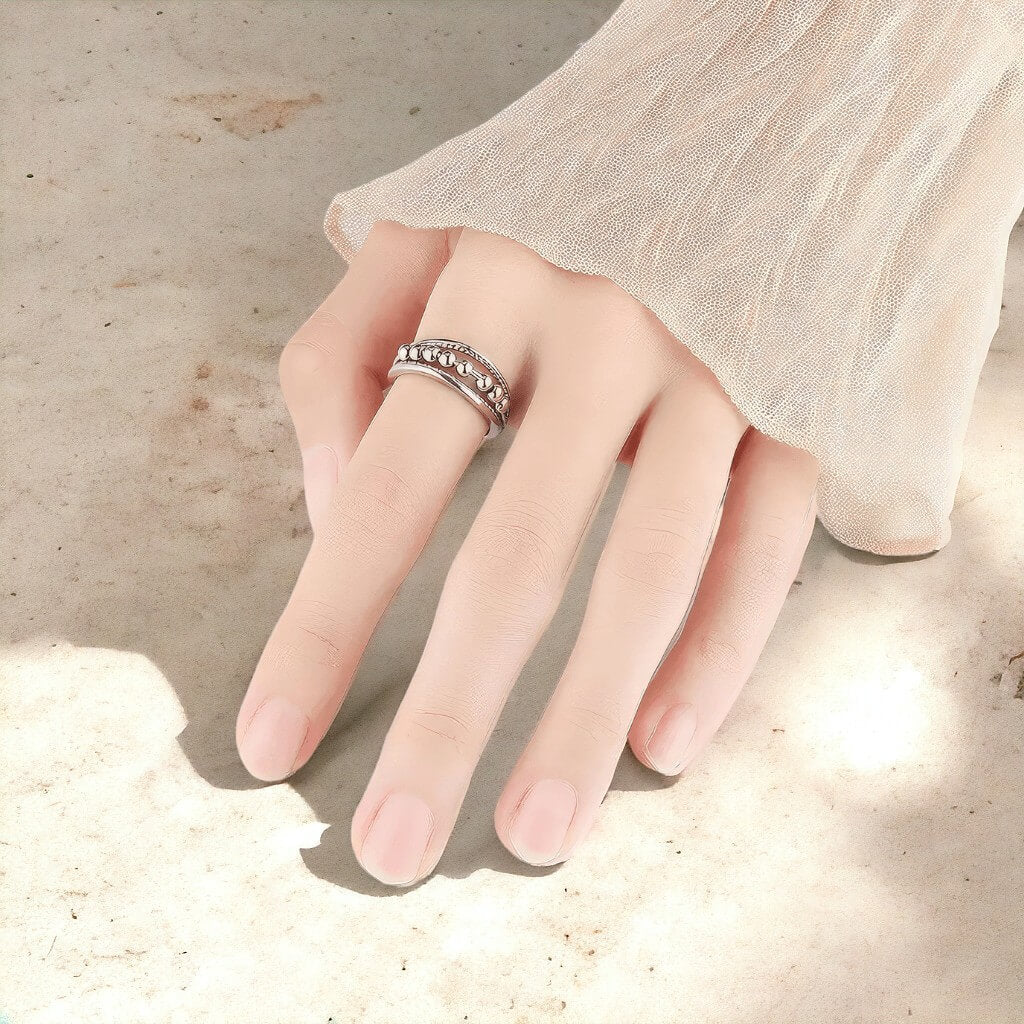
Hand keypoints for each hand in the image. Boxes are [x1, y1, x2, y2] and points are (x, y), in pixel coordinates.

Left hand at [235, 222, 818, 885]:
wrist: (741, 108)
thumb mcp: (416, 232)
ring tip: (536, 831)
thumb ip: (336, 357)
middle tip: (393, 847)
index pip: (381, 488)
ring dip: (585, 712)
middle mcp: (601, 329)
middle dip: (446, 714)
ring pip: (649, 566)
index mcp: (485, 283)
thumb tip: (323, 510)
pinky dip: (720, 648)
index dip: (322, 626)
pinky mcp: (798, 397)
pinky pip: (764, 541)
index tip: (271, 744)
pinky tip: (663, 741)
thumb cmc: (553, 192)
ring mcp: (713, 366)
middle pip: (515, 554)